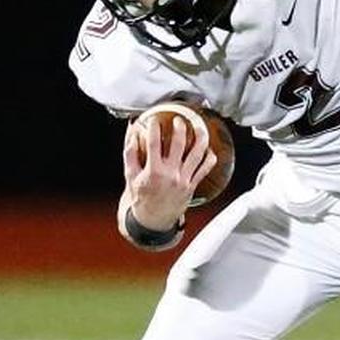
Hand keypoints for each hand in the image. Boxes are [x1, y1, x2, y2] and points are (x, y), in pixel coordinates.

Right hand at [121, 115, 216, 230]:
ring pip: (196, 154)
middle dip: (179, 128)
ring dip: (199, 138)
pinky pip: (205, 169)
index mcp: (153, 172)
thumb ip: (130, 152)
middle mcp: (170, 174)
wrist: (153, 220)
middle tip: (178, 120)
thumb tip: (132, 131)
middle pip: (178, 145)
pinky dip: (209, 157)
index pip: (154, 144)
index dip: (154, 129)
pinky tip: (208, 149)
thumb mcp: (130, 176)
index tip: (153, 119)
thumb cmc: (141, 196)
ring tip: (199, 127)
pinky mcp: (192, 185)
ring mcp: (183, 179)